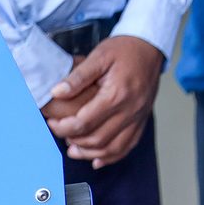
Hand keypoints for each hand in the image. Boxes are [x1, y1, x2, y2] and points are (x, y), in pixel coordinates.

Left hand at [45, 35, 164, 167]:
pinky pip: (128, 145)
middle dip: (74, 140)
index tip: (52, 123)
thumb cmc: (125, 49)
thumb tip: (56, 92)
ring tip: (74, 149)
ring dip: (91, 153)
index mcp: (117, 94)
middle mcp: (130, 109)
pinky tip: (99, 159)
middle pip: (98, 138)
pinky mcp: (142, 119)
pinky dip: (112, 156)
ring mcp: (138, 116)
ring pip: (113, 148)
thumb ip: (77, 76)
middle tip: (60, 131)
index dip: (63, 127)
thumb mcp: (99, 56)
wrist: (150, 45)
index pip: (85, 122)